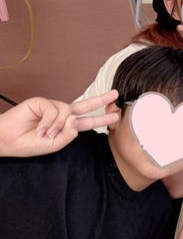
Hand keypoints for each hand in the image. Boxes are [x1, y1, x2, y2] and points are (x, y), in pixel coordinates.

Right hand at [0, 90, 118, 156]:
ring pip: (67, 112)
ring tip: (45, 134)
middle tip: (115, 94)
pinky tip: (39, 129)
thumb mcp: (55, 144)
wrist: (8, 140)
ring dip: (57, 126)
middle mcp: (61, 114)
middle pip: (84, 105)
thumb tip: (76, 118)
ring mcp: (52, 107)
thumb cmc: (30, 143)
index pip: (86, 121)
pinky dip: (48, 122)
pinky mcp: (41, 102)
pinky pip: (54, 110)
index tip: (114, 116)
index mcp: (66, 125)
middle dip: (101, 100)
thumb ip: (69, 134)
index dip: (101, 119)